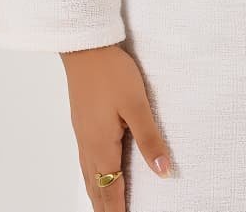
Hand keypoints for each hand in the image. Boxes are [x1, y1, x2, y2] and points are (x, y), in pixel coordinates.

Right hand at [60, 43, 173, 208]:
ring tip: (105, 209)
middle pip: (96, 188)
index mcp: (102, 146)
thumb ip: (149, 139)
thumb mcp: (137, 104)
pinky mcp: (82, 124)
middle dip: (105, 209)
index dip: (118, 210)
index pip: (110, 190)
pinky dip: (92, 177)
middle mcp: (88, 145)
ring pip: (89, 176)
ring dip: (98, 195)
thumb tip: (163, 171)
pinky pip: (86, 161)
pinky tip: (96, 174)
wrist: (85, 48)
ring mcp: (82, 135)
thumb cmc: (110, 73)